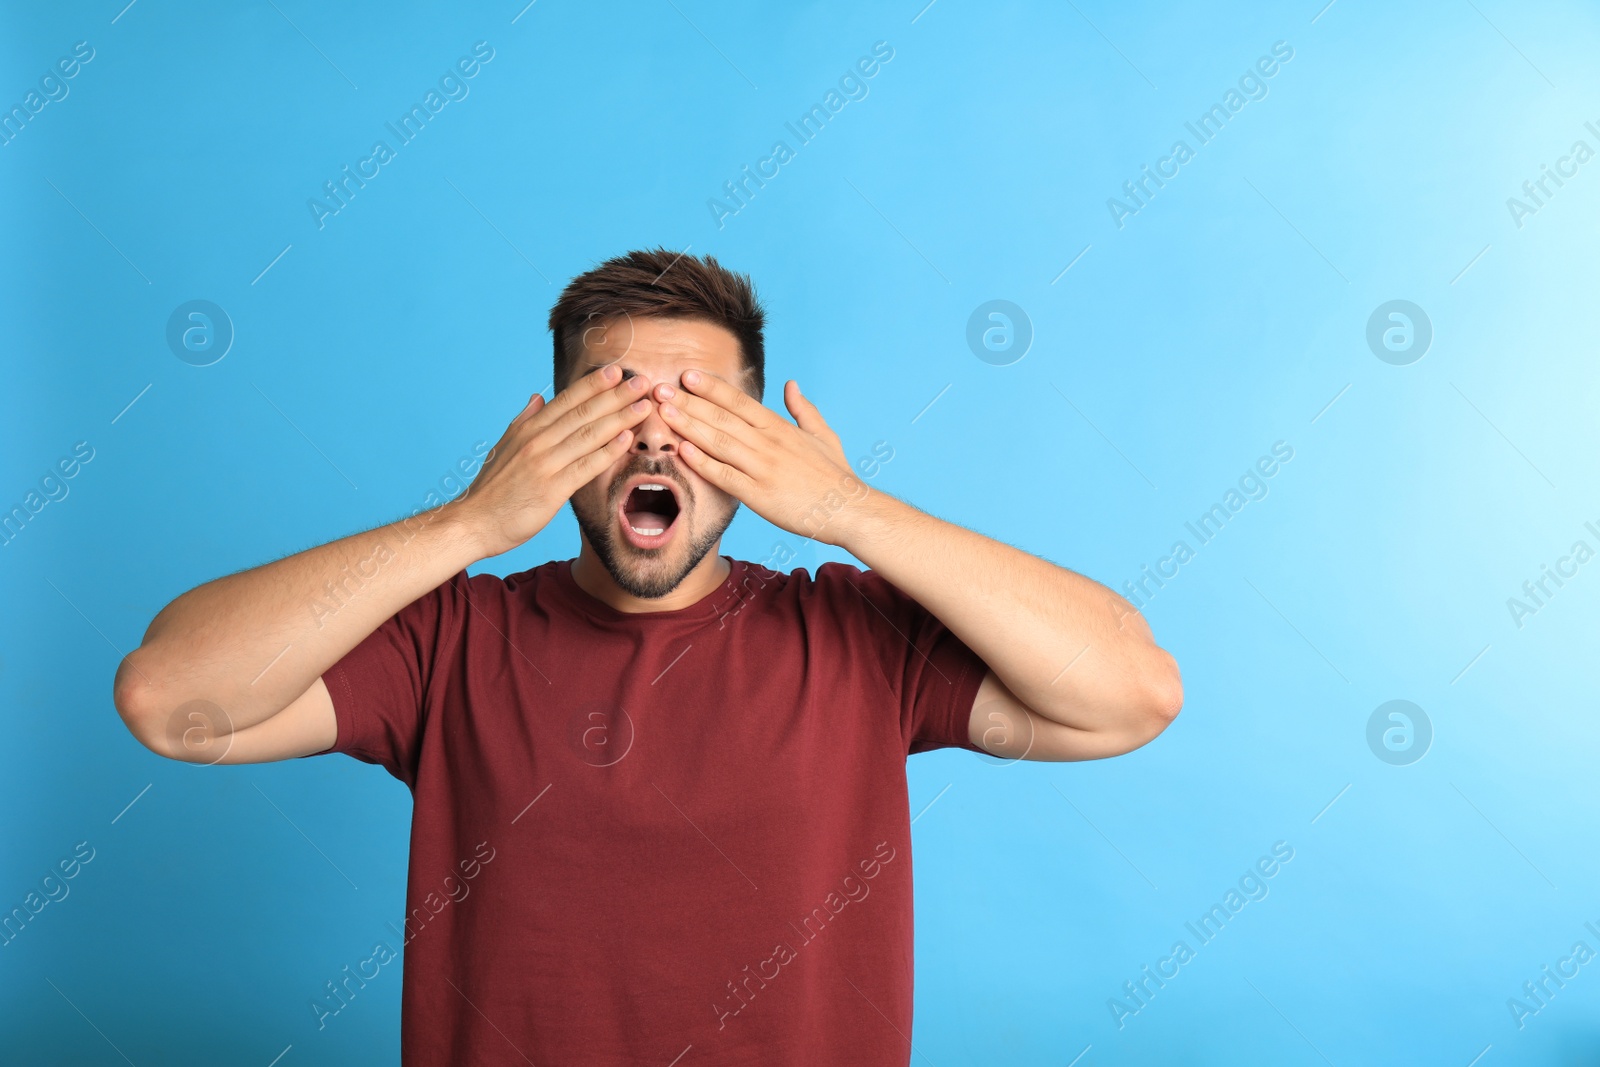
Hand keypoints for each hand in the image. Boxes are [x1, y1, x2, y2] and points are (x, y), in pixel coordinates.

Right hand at [456, 365, 653, 557]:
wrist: (473, 522)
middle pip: (582, 412)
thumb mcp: (504, 446)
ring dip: (619, 418)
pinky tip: (626, 439)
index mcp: (527, 429)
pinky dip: (607, 451)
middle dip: (615, 395)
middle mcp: (537, 441)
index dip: (593, 384)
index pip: (566, 400)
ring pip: (588, 435)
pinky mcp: (551, 489)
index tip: (617, 371)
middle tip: (643, 381)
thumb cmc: (491, 489)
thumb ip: (523, 421)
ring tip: (644, 405)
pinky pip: (585, 466)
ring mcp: (544, 464)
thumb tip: (537, 397)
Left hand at [652, 372, 868, 545]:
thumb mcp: (823, 435)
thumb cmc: (835, 475)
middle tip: (660, 389)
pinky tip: (683, 450)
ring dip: (689, 425)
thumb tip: (790, 385)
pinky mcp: (759, 495)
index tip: (688, 375)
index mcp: (780, 427)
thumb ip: (803, 409)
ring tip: (664, 412)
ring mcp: (763, 468)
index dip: (711, 388)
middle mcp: (768, 443)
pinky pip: (725, 476)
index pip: (739, 401)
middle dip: (688, 402)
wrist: (849, 508)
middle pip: (722, 417)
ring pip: (719, 442)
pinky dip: (703, 462)